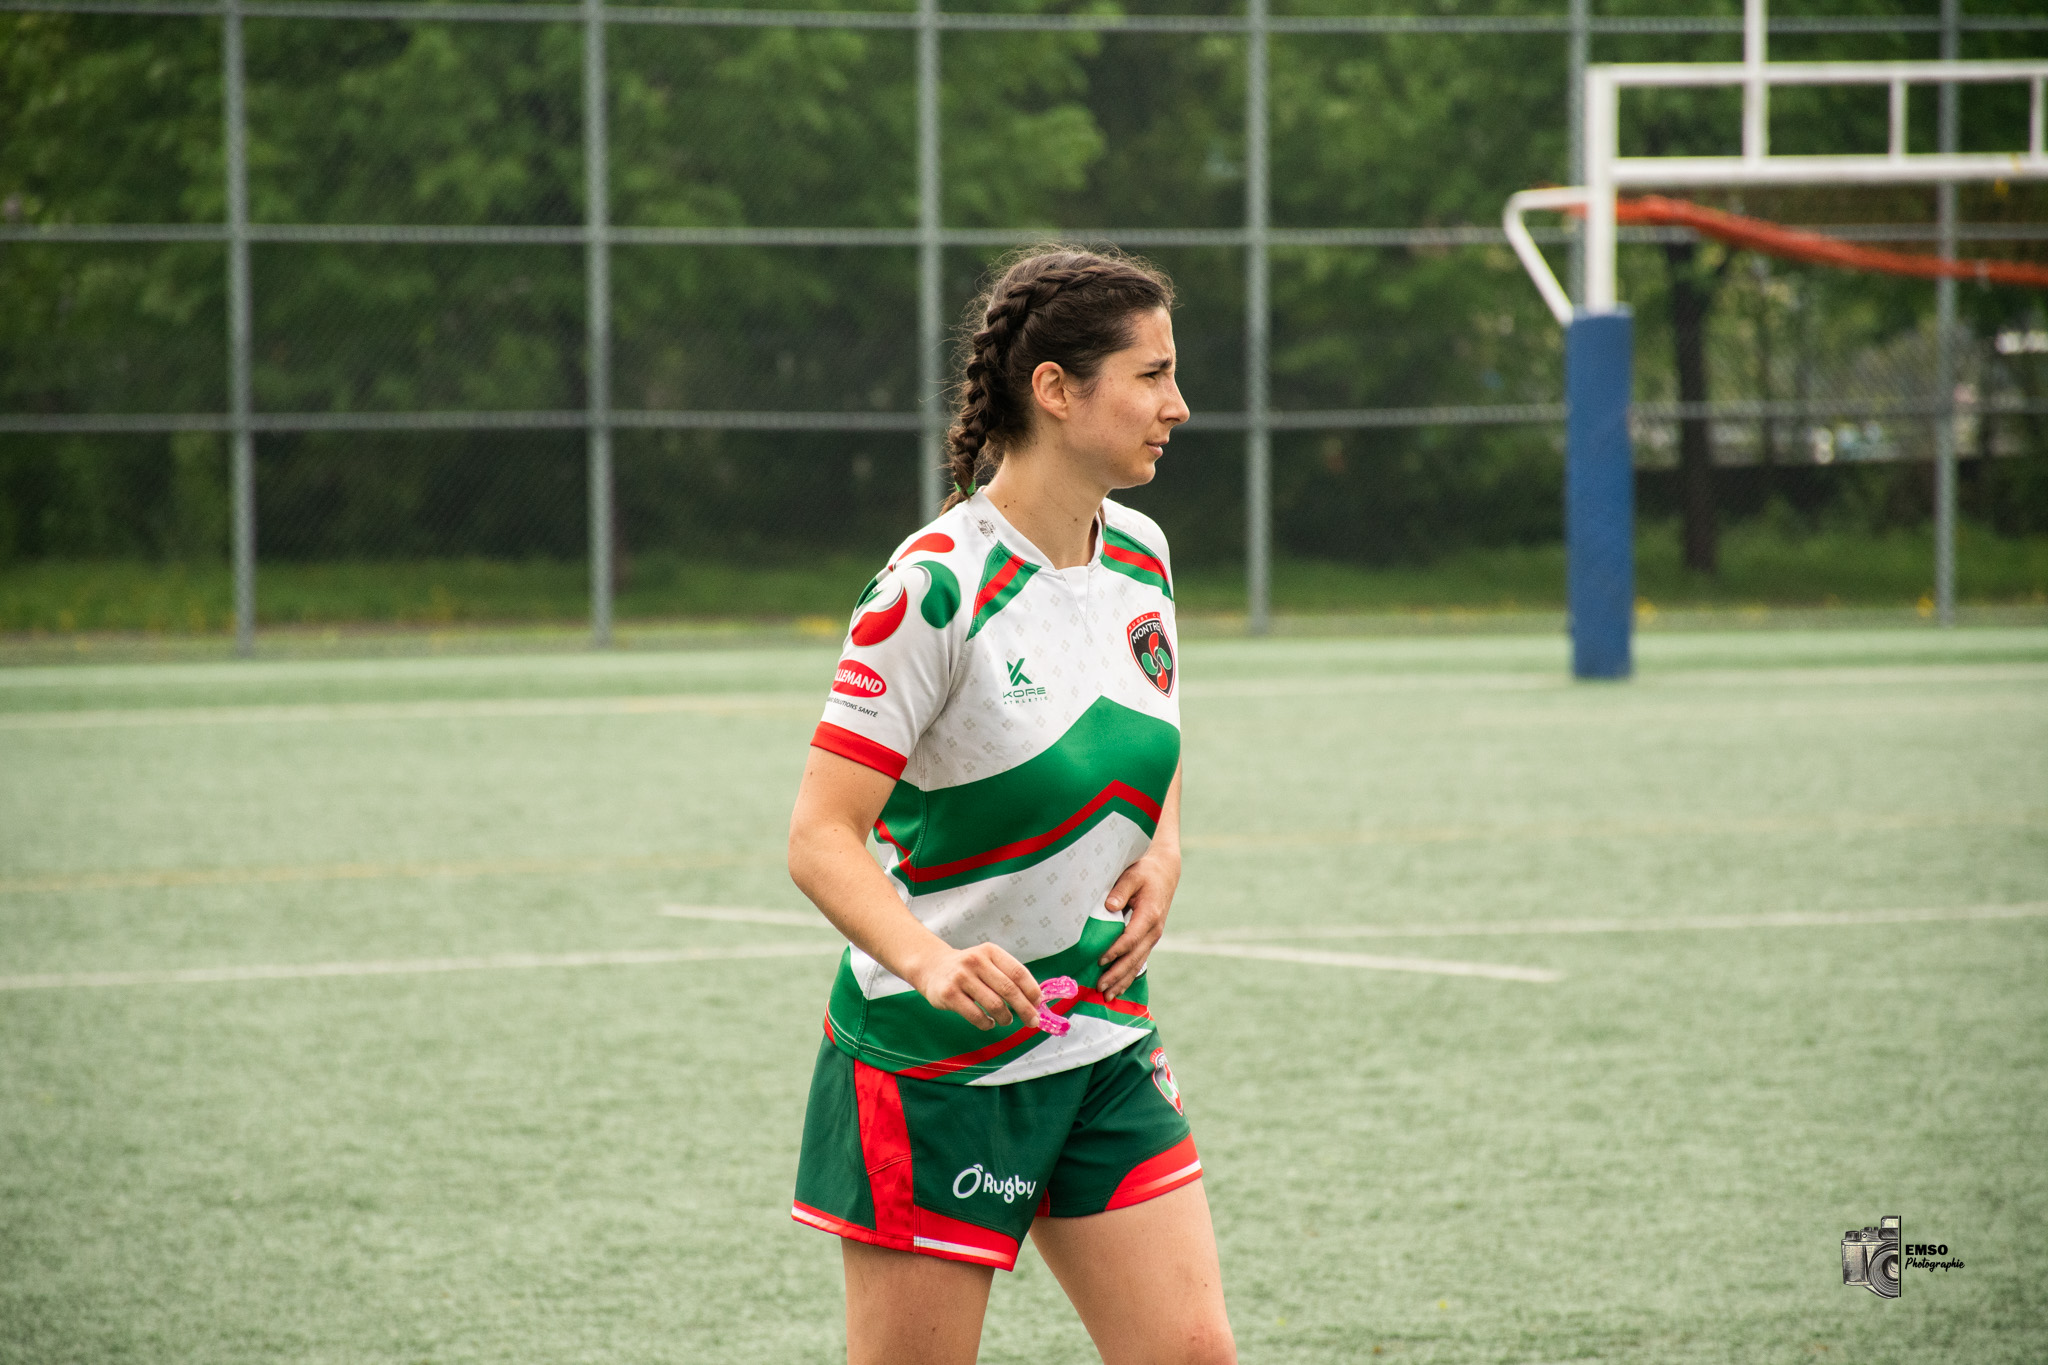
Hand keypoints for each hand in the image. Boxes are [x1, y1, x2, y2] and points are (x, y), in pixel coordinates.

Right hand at [911, 942, 1044, 1030]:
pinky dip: (987, 1023)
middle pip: (1009, 990)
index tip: (1039, 1004)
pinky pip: (976, 1015)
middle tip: (1032, 1022)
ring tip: (1006, 1020)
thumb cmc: (968, 969)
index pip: (1018, 972)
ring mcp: (961, 977)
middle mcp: (976, 961)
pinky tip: (989, 1023)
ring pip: (994, 1004)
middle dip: (1025, 1009)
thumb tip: (1035, 1001)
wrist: (932, 967)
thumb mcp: (988, 962)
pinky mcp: (949, 994)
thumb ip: (1008, 976)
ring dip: (1005, 1018)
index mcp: (990, 952)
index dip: (1032, 991)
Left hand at [1097, 847, 1180, 999]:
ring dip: (1123, 980)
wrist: (1165, 872)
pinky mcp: (1149, 939)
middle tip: (1100, 988)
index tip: (1100, 960)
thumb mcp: (1132, 875)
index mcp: (1149, 915)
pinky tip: (1118, 988)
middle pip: (1134, 957)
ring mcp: (1153, 936)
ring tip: (1107, 996)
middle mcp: (1153, 930)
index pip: (1131, 938)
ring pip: (1138, 963)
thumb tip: (1109, 906)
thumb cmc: (1146, 872)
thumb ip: (1120, 890)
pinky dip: (1129, 975)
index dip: (1116, 950)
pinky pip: (1139, 960)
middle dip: (1117, 974)